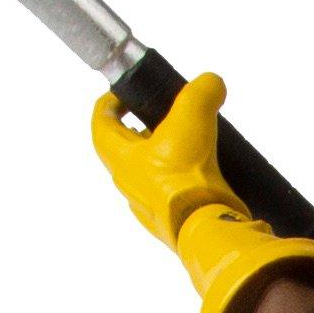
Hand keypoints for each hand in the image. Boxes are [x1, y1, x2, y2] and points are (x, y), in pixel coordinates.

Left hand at [90, 71, 239, 247]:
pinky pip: (169, 196)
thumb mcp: (193, 118)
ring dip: (161, 157)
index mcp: (122, 160)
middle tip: (159, 116)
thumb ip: (201, 92)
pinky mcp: (171, 223)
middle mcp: (129, 185)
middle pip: (124, 151)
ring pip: (147, 175)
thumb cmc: (186, 176)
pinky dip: (180, 182)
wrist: (206, 228)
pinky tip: (201, 173)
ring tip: (186, 142)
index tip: (123, 94)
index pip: (101, 125)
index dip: (108, 104)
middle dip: (140, 130)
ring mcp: (148, 208)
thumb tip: (212, 84)